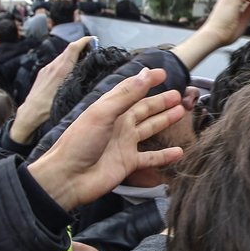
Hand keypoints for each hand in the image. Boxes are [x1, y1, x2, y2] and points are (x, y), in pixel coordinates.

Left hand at [10, 36, 93, 143]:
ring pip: (61, 56)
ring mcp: (46, 69)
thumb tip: (93, 76)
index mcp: (61, 70)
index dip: (83, 42)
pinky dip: (64, 62)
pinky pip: (55, 63)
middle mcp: (53, 67)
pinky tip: (68, 70)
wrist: (30, 113)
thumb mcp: (68, 96)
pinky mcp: (42, 73)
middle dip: (80, 47)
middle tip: (92, 49)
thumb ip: (79, 83)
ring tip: (82, 59)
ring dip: (72, 55)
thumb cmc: (49, 108)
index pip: (73, 49)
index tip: (93, 39)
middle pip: (68, 50)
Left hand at [27, 67, 184, 211]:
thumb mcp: (103, 113)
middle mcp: (119, 124)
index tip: (163, 73)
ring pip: (150, 129)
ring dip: (164, 121)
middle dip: (161, 102)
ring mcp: (125, 144)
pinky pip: (151, 158)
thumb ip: (126, 95)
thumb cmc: (80, 142)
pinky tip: (178, 152)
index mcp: (110, 109)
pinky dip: (165, 155)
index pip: (131, 90)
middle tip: (178, 95)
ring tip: (181, 112)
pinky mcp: (129, 163)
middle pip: (144, 109)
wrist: (68, 177)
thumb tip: (146, 74)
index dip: (147, 81)